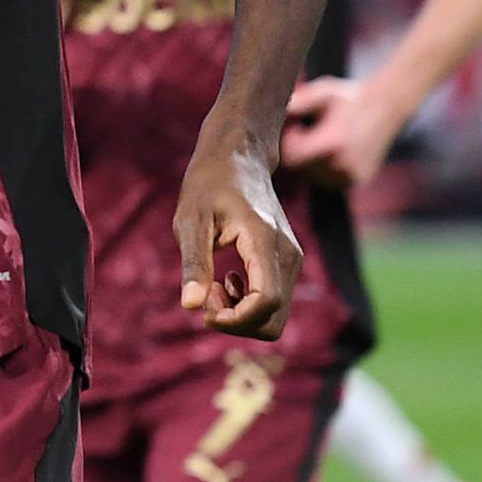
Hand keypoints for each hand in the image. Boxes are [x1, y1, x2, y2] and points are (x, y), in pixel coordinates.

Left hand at [173, 138, 300, 340]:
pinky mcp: (287, 262)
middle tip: (205, 293)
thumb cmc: (208, 185)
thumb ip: (194, 263)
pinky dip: (247, 304)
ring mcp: (291, 260)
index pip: (267, 302)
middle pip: (274, 319)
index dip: (235, 319)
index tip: (204, 311)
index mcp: (264, 242)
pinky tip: (224, 281)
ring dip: (240, 314)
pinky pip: (274, 302)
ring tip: (212, 285)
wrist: (238, 159)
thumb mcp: (191, 221)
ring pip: (275, 315)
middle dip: (235, 321)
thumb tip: (190, 306)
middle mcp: (287, 255)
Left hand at [279, 75, 402, 189]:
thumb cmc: (351, 97)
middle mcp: (342, 164)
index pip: (290, 158)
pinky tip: (333, 149)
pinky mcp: (357, 180)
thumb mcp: (324, 93)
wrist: (387, 107)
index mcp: (332, 144)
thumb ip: (301, 102)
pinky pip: (328, 181)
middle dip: (297, 151)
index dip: (288, 142)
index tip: (296, 126)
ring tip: (323, 138)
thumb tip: (282, 111)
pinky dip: (325, 168)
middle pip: (300, 169)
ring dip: (310, 160)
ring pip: (313, 177)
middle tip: (308, 130)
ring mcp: (351, 176)